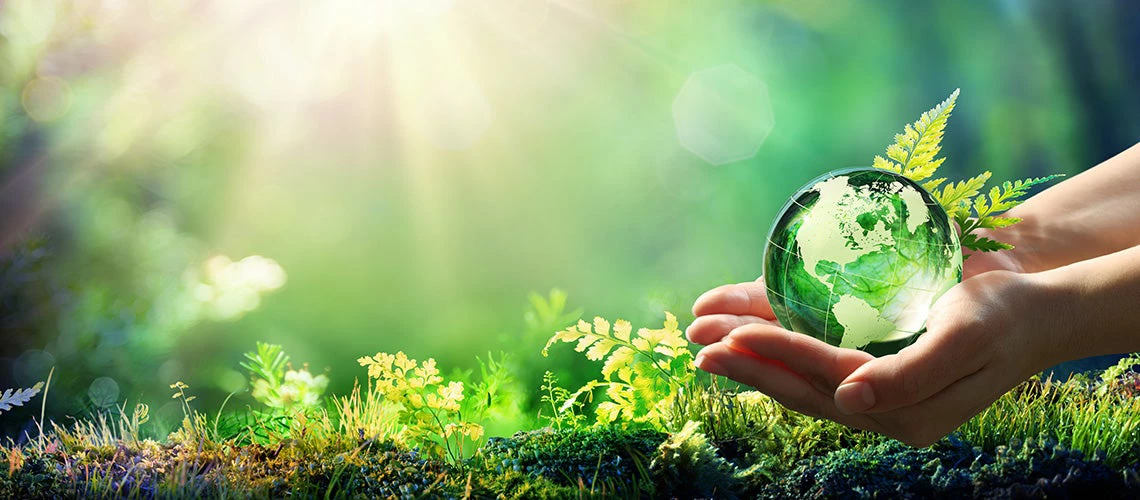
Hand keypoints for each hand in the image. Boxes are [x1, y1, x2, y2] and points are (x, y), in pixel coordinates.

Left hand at [687, 266, 1068, 446]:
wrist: (1034, 313)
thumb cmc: (1004, 318)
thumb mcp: (963, 340)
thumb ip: (908, 375)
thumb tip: (849, 404)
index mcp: (904, 409)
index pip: (826, 378)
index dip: (777, 354)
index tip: (732, 335)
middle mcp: (882, 408)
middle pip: (800, 387)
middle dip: (747, 364)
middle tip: (696, 345)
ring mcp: (875, 393)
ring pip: (800, 380)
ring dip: (753, 360)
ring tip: (704, 341)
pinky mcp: (871, 374)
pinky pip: (815, 366)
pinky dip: (779, 351)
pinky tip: (746, 340)